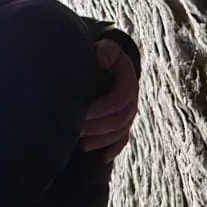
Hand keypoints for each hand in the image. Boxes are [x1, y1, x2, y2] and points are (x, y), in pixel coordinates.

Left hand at [81, 38, 138, 161]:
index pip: (119, 100)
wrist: (100, 61)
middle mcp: (132, 97)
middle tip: (75, 130)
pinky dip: (113, 149)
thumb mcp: (102, 49)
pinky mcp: (123, 123)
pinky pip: (123, 140)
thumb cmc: (96, 55)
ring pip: (121, 132)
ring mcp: (129, 112)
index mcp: (127, 79)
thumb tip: (100, 58)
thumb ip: (104, 51)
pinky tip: (101, 157)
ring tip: (79, 142)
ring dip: (101, 139)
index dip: (101, 109)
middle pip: (120, 120)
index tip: (80, 113)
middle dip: (97, 127)